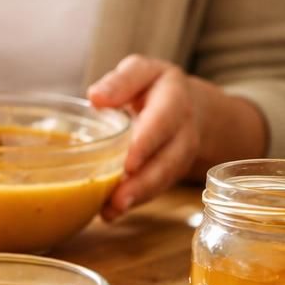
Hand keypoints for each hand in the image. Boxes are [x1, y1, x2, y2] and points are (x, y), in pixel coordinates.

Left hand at [87, 55, 203, 218]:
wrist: (188, 105)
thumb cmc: (154, 87)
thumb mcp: (140, 71)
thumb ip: (121, 81)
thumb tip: (96, 98)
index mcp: (174, 98)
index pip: (162, 121)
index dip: (147, 143)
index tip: (128, 163)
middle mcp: (183, 129)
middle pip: (168, 159)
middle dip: (144, 181)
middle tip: (118, 199)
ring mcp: (181, 154)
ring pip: (164, 178)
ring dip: (139, 196)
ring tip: (111, 211)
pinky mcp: (171, 171)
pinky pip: (157, 188)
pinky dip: (136, 201)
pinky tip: (110, 212)